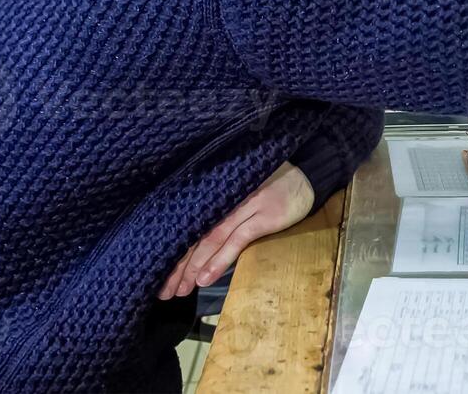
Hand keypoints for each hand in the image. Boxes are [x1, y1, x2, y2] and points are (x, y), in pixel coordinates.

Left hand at [157, 162, 313, 299]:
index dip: (173, 251)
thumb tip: (198, 245)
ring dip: (194, 267)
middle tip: (163, 291)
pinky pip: (237, 241)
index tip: (159, 275)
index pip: (189, 226)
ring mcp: (246, 207)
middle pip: (196, 236)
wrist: (308, 176)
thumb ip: (222, 213)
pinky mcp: (264, 216)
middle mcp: (226, 199)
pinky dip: (219, 260)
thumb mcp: (242, 196)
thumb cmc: (273, 187)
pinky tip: (205, 278)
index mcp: (217, 195)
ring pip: (211, 240)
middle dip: (179, 265)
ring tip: (180, 289)